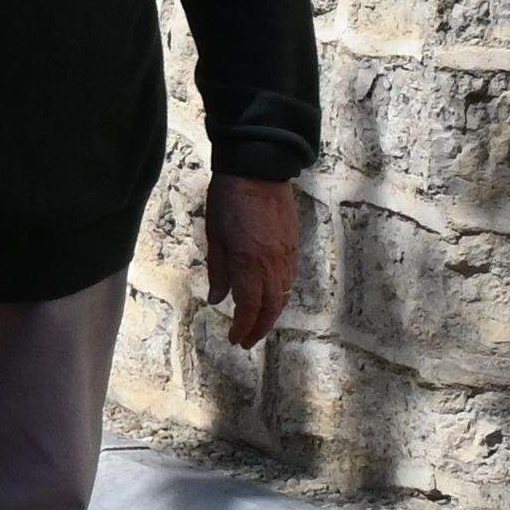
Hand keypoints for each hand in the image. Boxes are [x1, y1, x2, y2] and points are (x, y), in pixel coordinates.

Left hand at [210, 172, 301, 346]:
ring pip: (283, 296)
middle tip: (247, 341)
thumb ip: (218, 270)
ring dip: (271, 314)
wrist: (259, 169)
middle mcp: (273, 265)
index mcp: (249, 263)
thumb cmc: (228, 199)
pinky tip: (271, 297)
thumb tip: (217, 299)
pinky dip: (280, 295)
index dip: (243, 328)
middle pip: (270, 308)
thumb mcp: (214, 235)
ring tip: (257, 323)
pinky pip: (290, 280)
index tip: (235, 340)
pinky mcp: (295, 246)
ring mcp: (287, 256)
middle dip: (259, 328)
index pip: (249, 308)